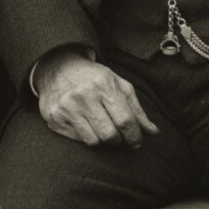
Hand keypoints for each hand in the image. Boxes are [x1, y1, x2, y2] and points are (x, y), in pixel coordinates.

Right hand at [35, 54, 155, 148]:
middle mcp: (83, 95)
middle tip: (120, 137)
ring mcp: (66, 107)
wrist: (58, 66)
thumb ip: (136, 110)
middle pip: (110, 135)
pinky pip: (78, 139)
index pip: (125, 120)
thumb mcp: (118, 85)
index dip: (135, 136)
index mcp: (103, 84)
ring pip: (94, 141)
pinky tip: (87, 125)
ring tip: (103, 130)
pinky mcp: (54, 117)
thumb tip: (154, 133)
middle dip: (120, 141)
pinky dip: (87, 137)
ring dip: (103, 141)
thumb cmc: (94, 78)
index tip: (137, 142)